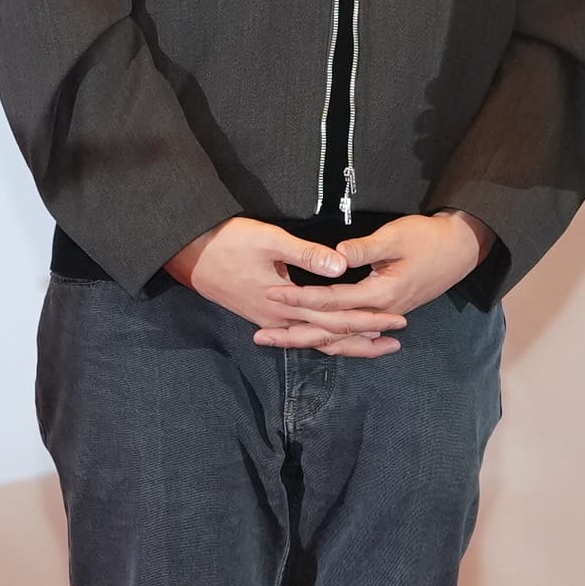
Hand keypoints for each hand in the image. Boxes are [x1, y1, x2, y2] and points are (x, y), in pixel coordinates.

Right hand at [164, 214, 412, 354]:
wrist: (187, 254)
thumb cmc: (228, 242)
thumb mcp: (269, 240)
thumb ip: (306, 254)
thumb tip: (343, 264)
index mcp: (285, 305)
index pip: (336, 320)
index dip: (368, 320)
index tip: (397, 319)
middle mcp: (279, 321)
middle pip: (329, 338)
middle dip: (364, 339)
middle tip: (396, 340)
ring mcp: (269, 321)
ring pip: (315, 340)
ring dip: (345, 343)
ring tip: (373, 345)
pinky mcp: (262, 315)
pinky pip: (300, 333)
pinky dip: (321, 337)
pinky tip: (332, 337)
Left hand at [271, 208, 485, 350]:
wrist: (460, 249)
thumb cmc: (428, 238)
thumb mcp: (397, 236)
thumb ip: (365, 248)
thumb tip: (335, 256)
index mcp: (380, 294)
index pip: (331, 302)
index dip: (300, 299)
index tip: (272, 294)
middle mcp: (379, 312)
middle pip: (330, 330)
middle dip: (293, 332)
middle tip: (259, 336)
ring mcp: (382, 315)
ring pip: (340, 336)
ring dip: (308, 340)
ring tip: (277, 342)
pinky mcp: (384, 312)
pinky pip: (352, 334)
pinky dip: (331, 340)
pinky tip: (313, 341)